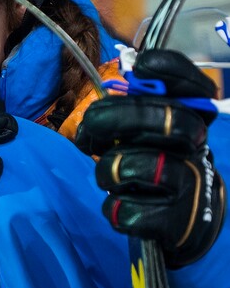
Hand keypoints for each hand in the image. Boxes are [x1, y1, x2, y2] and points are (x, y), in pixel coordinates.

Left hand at [75, 49, 225, 267]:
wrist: (182, 222)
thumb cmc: (153, 168)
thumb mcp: (145, 135)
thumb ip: (129, 110)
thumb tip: (104, 99)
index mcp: (191, 122)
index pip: (193, 87)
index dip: (170, 71)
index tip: (141, 65)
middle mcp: (197, 149)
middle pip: (169, 119)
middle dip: (118, 116)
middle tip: (90, 123)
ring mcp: (190, 185)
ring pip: (137, 166)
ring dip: (108, 169)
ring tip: (108, 174)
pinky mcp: (175, 222)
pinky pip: (129, 210)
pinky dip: (113, 207)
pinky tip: (119, 204)